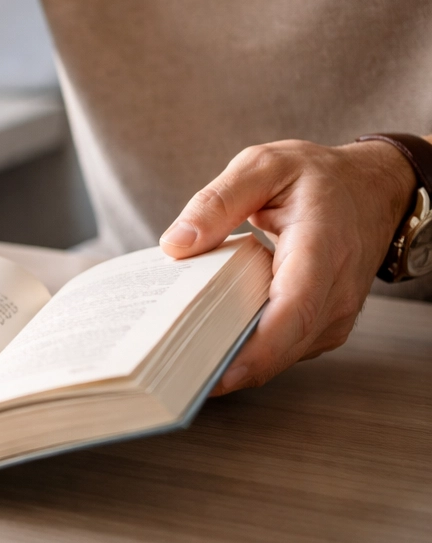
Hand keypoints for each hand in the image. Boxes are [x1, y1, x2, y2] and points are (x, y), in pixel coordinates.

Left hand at [160, 138, 416, 394]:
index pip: (294, 311)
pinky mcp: (323, 325)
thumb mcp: (263, 166)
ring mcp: (334, 314)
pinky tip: (207, 342)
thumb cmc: (316, 178)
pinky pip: (283, 349)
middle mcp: (336, 291)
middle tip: (170, 376)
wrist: (373, 190)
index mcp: (321, 248)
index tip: (212, 373)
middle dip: (227, 366)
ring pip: (281, 355)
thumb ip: (217, 201)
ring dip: (233, 362)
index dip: (255, 350)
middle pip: (283, 346)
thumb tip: (176, 243)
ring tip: (178, 361)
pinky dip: (247, 351)